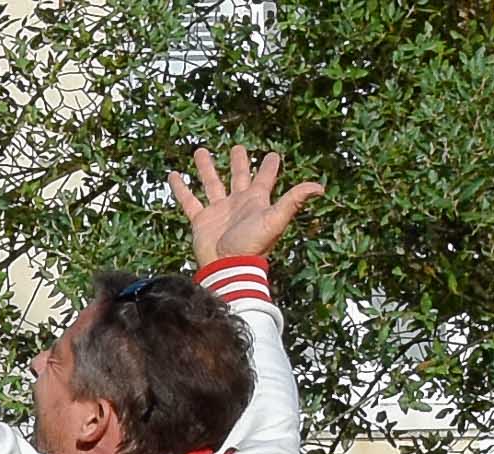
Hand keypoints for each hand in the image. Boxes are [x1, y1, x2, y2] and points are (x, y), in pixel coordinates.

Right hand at [169, 143, 319, 266]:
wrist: (227, 266)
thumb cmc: (253, 245)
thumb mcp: (276, 219)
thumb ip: (294, 200)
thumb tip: (319, 187)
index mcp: (256, 201)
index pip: (264, 178)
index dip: (270, 166)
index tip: (273, 154)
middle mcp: (238, 203)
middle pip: (238, 176)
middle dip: (239, 162)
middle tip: (238, 147)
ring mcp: (218, 210)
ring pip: (212, 183)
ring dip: (206, 168)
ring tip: (200, 151)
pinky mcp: (201, 219)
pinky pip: (189, 200)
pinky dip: (181, 188)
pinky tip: (173, 175)